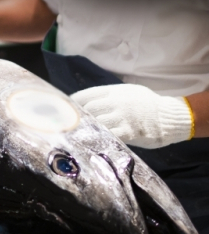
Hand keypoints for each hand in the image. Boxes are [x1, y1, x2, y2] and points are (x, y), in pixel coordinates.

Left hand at [71, 84, 193, 148]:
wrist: (169, 116)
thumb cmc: (147, 105)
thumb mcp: (128, 92)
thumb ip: (109, 97)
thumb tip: (86, 103)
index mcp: (115, 91)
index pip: (86, 95)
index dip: (72, 103)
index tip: (64, 110)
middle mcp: (116, 102)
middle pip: (87, 110)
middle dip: (77, 118)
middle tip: (67, 126)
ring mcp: (122, 117)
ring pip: (95, 123)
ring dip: (85, 129)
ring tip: (75, 135)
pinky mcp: (128, 132)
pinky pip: (108, 135)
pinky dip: (98, 138)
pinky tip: (90, 142)